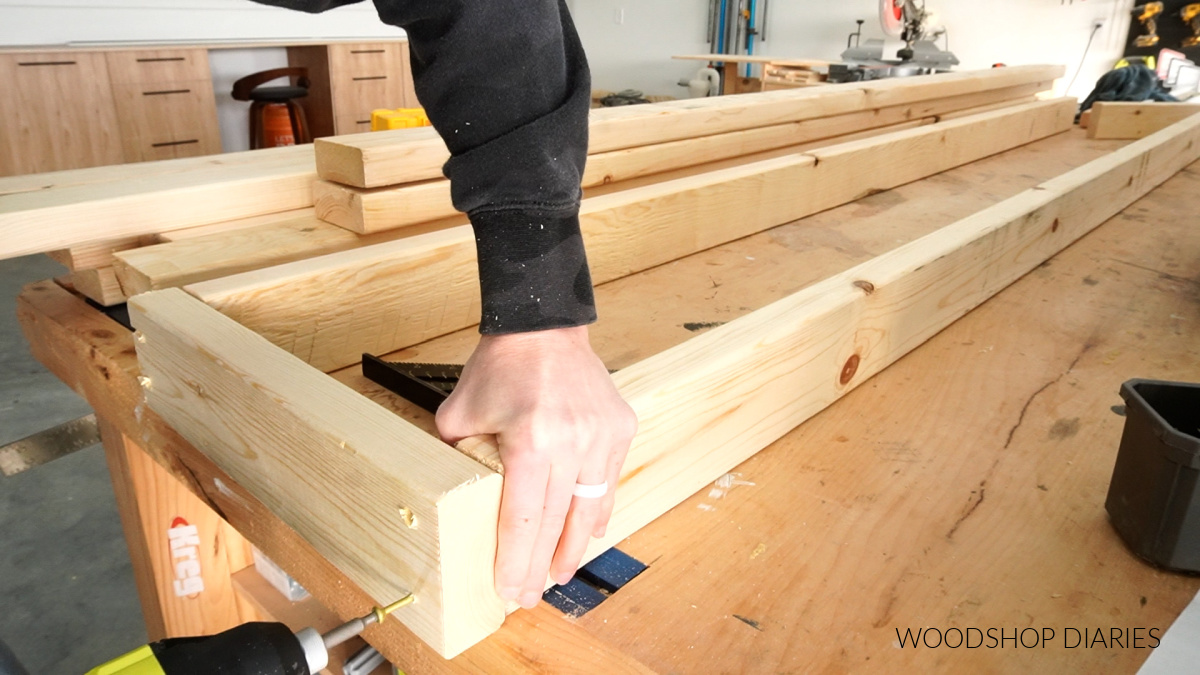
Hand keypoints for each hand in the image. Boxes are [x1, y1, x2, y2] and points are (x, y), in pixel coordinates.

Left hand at [435, 326, 636, 608]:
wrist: (543, 326)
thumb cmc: (499, 367)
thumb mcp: (459, 414)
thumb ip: (458, 459)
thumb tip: (454, 496)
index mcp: (531, 442)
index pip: (524, 519)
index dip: (517, 561)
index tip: (510, 590)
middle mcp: (574, 442)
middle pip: (557, 522)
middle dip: (542, 564)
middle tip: (531, 595)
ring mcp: (602, 436)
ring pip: (590, 508)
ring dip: (573, 546)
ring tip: (559, 573)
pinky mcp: (620, 428)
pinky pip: (607, 483)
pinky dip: (595, 511)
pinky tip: (585, 533)